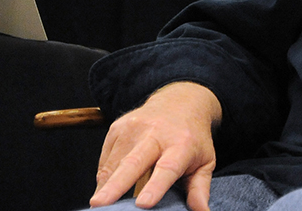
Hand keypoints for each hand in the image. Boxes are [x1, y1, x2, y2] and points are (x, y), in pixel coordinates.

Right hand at [90, 81, 220, 210]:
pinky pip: (105, 159)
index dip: (155, 186)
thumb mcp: (204, 161)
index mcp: (181, 144)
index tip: (142, 204)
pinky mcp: (117, 126)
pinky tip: (108, 187)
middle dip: (115, 186)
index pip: (167, 168)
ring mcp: (134, 128)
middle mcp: (156, 133)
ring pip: (113, 163)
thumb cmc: (192, 138)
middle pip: (133, 163)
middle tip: (97, 205)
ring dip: (105, 187)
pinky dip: (104, 177)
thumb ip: (200, 188)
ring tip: (100, 205)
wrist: (180, 101)